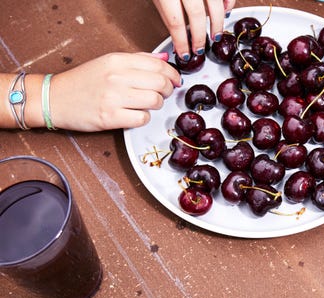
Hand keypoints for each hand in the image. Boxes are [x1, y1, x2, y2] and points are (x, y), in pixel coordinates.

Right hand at [50, 52, 180, 131]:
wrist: (55, 99)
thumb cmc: (82, 82)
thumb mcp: (108, 62)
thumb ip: (138, 60)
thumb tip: (164, 61)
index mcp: (118, 61)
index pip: (158, 66)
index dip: (173, 75)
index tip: (175, 80)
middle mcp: (117, 77)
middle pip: (160, 84)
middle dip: (168, 90)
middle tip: (164, 94)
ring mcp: (113, 97)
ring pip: (154, 101)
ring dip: (156, 105)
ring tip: (148, 104)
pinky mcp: (110, 117)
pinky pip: (142, 118)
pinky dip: (143, 118)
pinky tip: (136, 114)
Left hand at [153, 0, 235, 59]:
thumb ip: (166, 12)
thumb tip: (177, 36)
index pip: (175, 22)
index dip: (181, 42)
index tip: (184, 53)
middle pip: (196, 15)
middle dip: (199, 36)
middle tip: (199, 48)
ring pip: (215, 5)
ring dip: (217, 24)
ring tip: (215, 36)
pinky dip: (228, 3)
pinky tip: (225, 12)